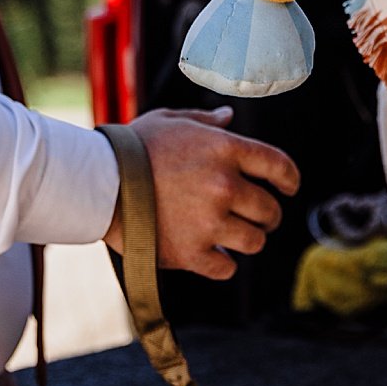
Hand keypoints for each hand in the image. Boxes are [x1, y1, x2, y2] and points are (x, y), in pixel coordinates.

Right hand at [105, 106, 299, 279]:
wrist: (96, 182)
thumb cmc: (131, 147)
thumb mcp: (170, 120)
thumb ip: (205, 121)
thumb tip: (229, 117)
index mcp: (224, 149)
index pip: (279, 166)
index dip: (290, 179)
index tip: (289, 188)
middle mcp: (224, 185)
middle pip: (270, 210)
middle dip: (268, 215)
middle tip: (260, 217)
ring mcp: (210, 222)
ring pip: (254, 241)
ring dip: (249, 239)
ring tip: (236, 236)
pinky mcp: (191, 253)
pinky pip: (226, 268)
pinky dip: (223, 263)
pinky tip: (214, 255)